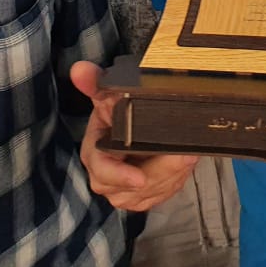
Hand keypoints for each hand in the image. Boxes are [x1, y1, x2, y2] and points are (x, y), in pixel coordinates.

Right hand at [71, 61, 197, 210]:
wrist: (132, 126)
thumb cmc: (117, 112)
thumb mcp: (107, 94)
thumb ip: (96, 81)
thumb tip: (79, 69)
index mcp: (94, 153)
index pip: (102, 170)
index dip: (120, 175)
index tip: (138, 177)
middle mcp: (107, 178)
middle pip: (134, 186)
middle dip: (161, 170)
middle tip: (182, 155)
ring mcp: (125, 191)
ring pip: (153, 190)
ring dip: (172, 174)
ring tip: (185, 154)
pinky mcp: (144, 197)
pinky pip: (163, 193)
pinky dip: (176, 179)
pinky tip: (181, 163)